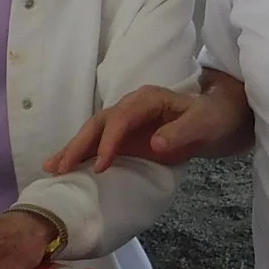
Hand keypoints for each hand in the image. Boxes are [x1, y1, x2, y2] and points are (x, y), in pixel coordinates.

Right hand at [48, 81, 243, 172]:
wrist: (217, 119)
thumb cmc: (212, 118)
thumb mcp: (205, 124)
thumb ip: (183, 131)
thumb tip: (156, 142)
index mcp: (148, 99)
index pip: (122, 118)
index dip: (110, 140)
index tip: (100, 165)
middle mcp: (131, 106)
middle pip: (100, 123)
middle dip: (79, 144)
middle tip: (61, 167)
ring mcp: (125, 121)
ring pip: (93, 132)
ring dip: (73, 150)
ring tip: (52, 169)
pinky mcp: (124, 136)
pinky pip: (98, 144)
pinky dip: (80, 155)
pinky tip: (63, 167)